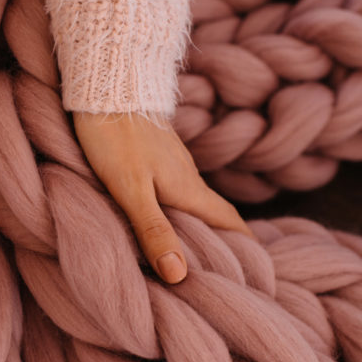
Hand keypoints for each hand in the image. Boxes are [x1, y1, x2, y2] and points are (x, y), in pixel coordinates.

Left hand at [73, 111, 251, 283]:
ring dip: (196, 228)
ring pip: (192, 203)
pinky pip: (174, 191)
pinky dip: (175, 212)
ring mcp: (172, 165)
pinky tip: (159, 221)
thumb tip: (179, 275)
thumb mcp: (132, 191)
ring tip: (188, 257)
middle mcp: (187, 178)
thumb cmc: (116, 139)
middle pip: (213, 216)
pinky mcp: (155, 157)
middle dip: (222, 245)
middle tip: (223, 275)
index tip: (255, 272)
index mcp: (189, 190)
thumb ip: (154, 231)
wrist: (106, 86)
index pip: (229, 222)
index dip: (244, 247)